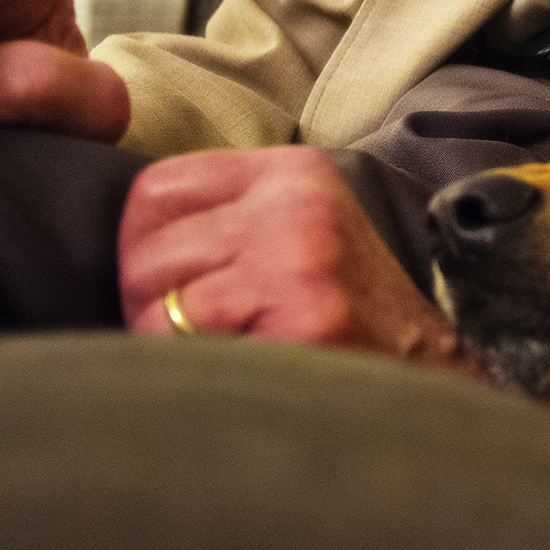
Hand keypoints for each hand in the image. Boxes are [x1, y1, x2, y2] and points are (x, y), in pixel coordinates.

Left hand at [119, 146, 483, 374]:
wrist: (431, 377)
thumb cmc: (345, 313)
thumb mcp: (297, 234)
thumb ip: (224, 219)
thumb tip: (118, 244)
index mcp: (292, 172)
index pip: (154, 192)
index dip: (145, 249)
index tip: (181, 286)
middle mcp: (298, 204)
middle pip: (143, 254)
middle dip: (153, 307)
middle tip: (207, 335)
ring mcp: (302, 258)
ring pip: (156, 306)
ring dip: (171, 349)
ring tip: (229, 354)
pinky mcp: (304, 318)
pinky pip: (188, 351)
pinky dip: (199, 376)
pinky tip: (248, 374)